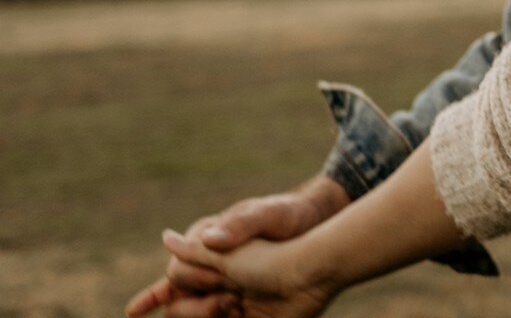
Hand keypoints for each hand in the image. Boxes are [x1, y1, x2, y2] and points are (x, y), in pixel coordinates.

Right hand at [126, 175, 349, 317]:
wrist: (323, 240)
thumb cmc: (290, 218)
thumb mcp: (268, 216)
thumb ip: (234, 227)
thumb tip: (173, 236)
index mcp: (206, 243)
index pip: (177, 272)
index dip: (195, 279)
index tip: (221, 278)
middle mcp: (208, 268)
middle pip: (179, 301)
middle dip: (197, 307)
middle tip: (233, 299)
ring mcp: (221, 290)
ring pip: (191, 316)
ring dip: (205, 316)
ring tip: (236, 306)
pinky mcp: (236, 308)